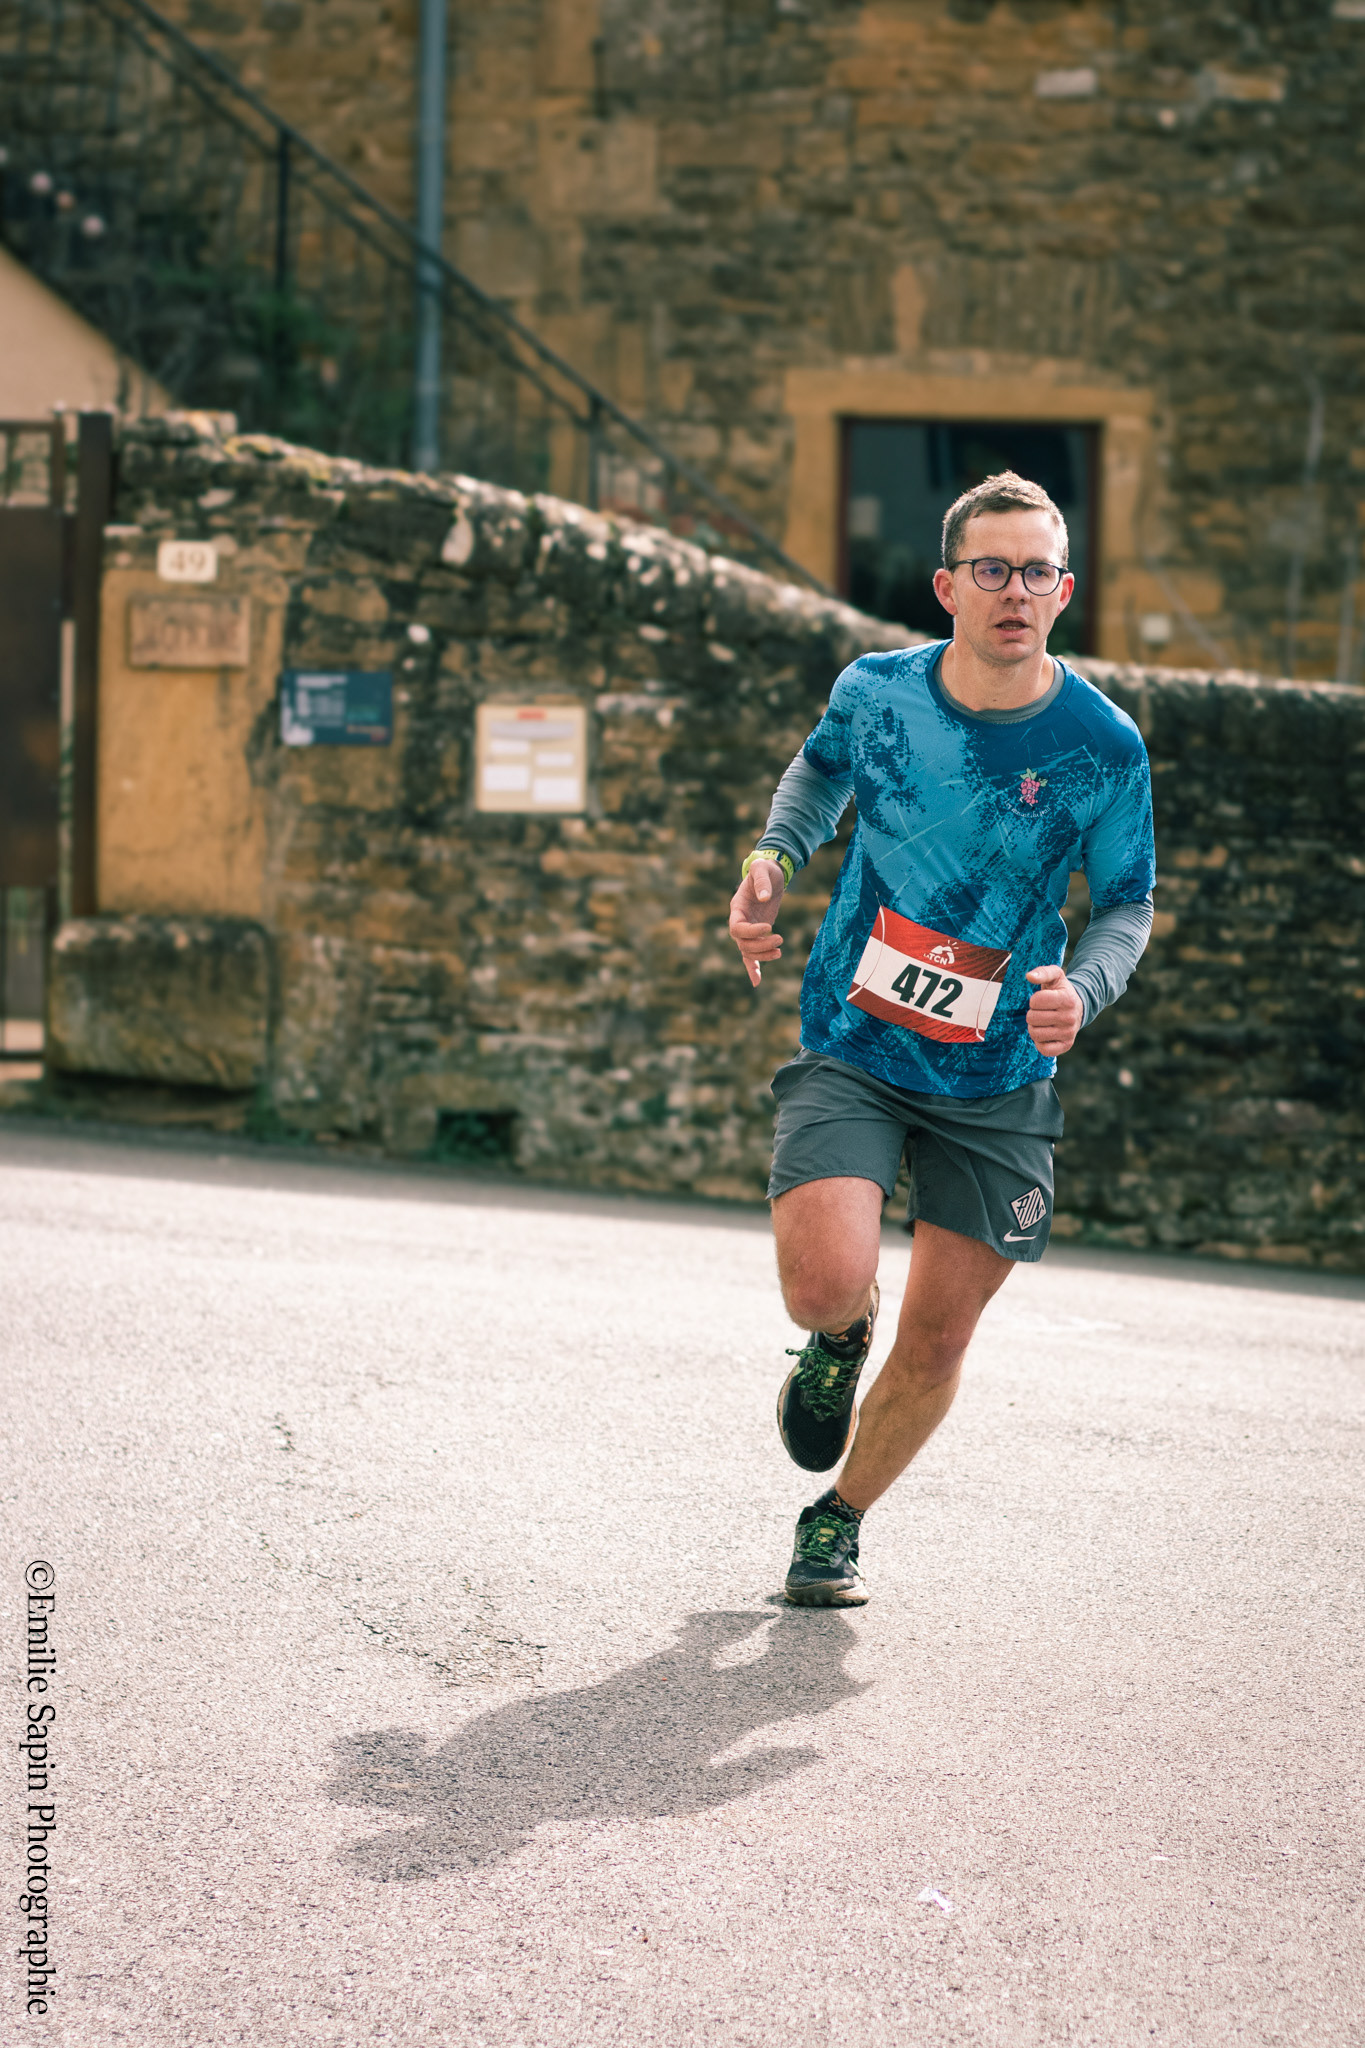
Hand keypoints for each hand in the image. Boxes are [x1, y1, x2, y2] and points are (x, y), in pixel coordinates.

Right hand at [729, 861, 786, 986]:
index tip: (769, 927)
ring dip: (763, 955)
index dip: (751, 932)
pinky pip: (750, 954)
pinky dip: (753, 968)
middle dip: (761, 945)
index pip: (737, 927)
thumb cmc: (765, 870)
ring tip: (780, 951)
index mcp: (737, 907)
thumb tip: (765, 898)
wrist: (770, 873)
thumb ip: (762, 881)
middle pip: (743, 943)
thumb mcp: (762, 869)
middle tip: (780, 939)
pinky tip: (757, 982)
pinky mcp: (757, 934)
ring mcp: (747, 928)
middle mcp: (739, 920)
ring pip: (748, 951)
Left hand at [1025, 963, 1083, 1055]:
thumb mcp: (1056, 976)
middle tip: (1041, 1011)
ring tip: (1041, 1022)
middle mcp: (1070, 1017)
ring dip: (1033, 1027)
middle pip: (1033, 1018)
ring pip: (1035, 1034)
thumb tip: (1029, 976)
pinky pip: (1044, 1049)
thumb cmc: (1061, 990)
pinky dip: (1039, 1042)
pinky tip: (1045, 1034)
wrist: (1079, 1007)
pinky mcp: (1066, 1045)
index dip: (1034, 1000)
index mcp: (1067, 999)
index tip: (1042, 1000)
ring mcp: (1069, 1033)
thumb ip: (1042, 972)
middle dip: (1032, 1013)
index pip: (1036, 1001)